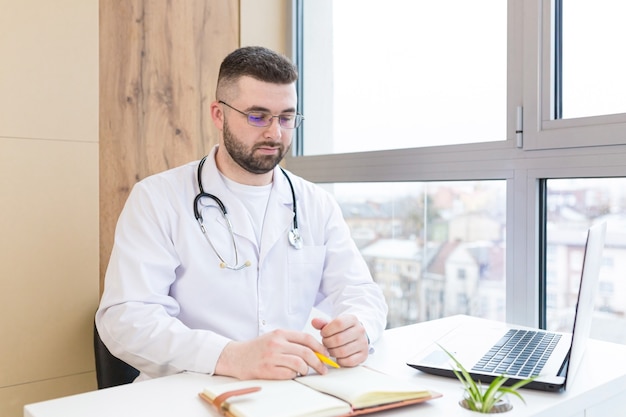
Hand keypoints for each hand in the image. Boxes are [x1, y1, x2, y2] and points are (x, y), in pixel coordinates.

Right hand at [214, 329, 328, 379]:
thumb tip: (315, 350)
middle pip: (306, 352)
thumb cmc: (257, 348)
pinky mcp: (267, 370)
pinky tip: (292, 375)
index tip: (326, 355)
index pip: (306, 338)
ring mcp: (271, 357)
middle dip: (318, 362)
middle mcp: (276, 343)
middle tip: (323, 370)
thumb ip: (292, 341)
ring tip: (304, 372)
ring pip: (299, 364)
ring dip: (306, 370)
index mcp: (280, 333)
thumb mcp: (274, 337)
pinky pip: (288, 374)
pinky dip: (294, 376)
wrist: (235, 356)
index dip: (320, 347)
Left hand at [311, 315, 368, 366]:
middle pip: (339, 339)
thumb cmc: (343, 330)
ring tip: (330, 349)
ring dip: (332, 352)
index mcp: (353, 319)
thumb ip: (323, 323)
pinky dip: (340, 360)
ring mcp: (363, 343)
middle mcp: (360, 331)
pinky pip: (349, 361)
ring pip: (343, 352)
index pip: (339, 323)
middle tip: (325, 343)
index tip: (323, 333)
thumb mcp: (334, 323)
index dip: (327, 330)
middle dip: (327, 343)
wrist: (357, 335)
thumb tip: (314, 322)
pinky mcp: (364, 355)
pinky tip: (337, 356)